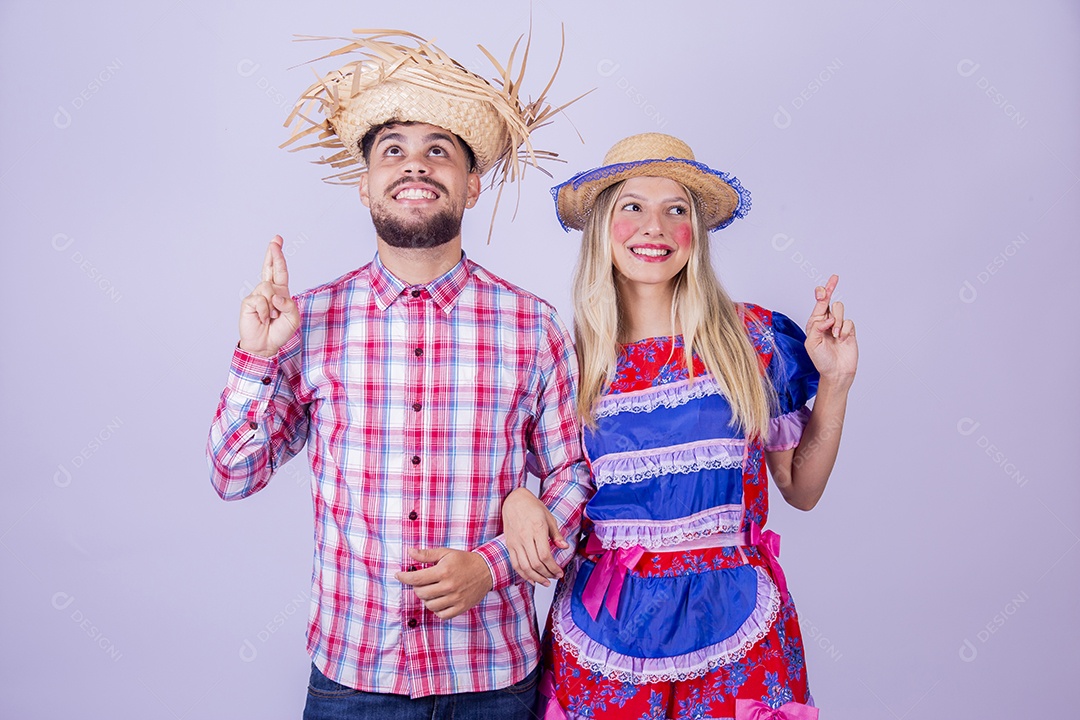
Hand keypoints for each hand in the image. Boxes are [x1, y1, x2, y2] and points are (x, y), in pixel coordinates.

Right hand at [239, 236, 299, 357]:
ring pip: (268, 288)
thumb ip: (289, 305)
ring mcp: (257, 295)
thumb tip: (276, 296)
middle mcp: (269, 290)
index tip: (277, 241)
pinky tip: (263, 319)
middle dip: (273, 254)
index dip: (278, 256)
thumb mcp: (293, 318)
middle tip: (275, 240)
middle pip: (270, 268)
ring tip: (272, 317)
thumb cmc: (280, 331)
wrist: (266, 345)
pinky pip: (261, 301)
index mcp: (280, 292)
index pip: (280, 271)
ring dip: (274, 306)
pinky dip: (266, 312)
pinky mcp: (249, 302)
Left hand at [394, 548, 493, 618]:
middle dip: (416, 587)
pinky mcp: (461, 607)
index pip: (416, 578)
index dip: (404, 577)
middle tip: (421, 581)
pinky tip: (439, 600)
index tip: (398, 575)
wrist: (486, 570)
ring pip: (429, 605)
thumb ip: (426, 554)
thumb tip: (409, 552)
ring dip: (426, 598)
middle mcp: (449, 586)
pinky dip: (436, 609)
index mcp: (443, 571)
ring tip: (431, 591)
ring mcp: (455, 598)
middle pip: (421, 593)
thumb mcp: (446, 553)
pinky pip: (441, 615)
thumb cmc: (464, 560)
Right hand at [502, 487, 567, 585]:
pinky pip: (515, 564)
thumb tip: (564, 547)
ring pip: (524, 567)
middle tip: (555, 577)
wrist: (514, 500)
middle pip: (535, 563)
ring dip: (536, 578)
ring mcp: (515, 542)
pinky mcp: (510, 545)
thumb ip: (556, 535)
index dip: (553, 567)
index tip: (560, 572)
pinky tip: (532, 579)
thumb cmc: (532, 507)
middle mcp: (525, 537)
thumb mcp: (549, 518)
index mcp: (537, 529)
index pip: (545, 555)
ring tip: (545, 582)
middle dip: (547, 574)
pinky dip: (523, 575)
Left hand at [804, 274, 857, 386]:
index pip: (818, 304)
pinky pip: (849, 322)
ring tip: (834, 335)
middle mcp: (826, 322)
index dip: (821, 292)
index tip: (823, 285)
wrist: (836, 372)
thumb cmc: (821, 360)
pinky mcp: (849, 330)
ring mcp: (838, 325)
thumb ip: (816, 328)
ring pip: (839, 309)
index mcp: (814, 323)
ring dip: (837, 320)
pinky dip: (845, 330)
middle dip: (830, 290)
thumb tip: (827, 318)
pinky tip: (842, 339)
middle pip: (829, 301)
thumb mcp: (812, 344)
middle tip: (833, 280)